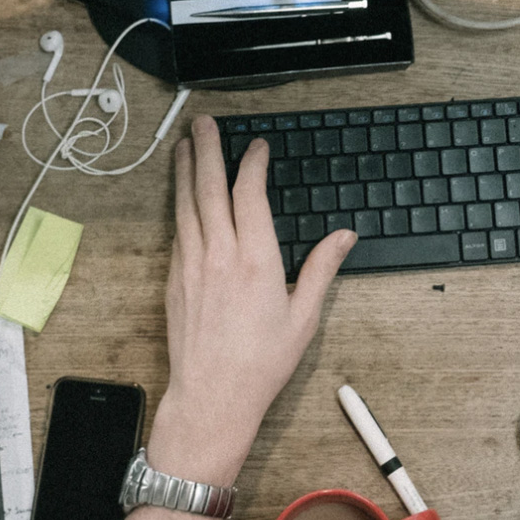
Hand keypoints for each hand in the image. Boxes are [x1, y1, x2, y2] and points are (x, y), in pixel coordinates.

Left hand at [147, 116, 354, 486]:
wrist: (212, 397)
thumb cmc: (259, 364)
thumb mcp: (304, 318)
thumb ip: (322, 269)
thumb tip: (344, 237)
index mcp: (256, 261)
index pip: (250, 194)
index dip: (252, 164)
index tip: (257, 147)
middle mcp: (219, 256)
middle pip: (209, 188)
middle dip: (207, 150)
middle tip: (203, 122)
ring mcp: (192, 266)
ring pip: (186, 205)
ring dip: (185, 170)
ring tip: (185, 145)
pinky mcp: (174, 280)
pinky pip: (177, 230)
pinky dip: (179, 204)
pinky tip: (181, 195)